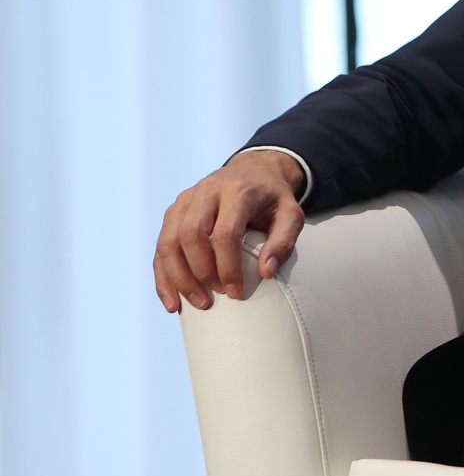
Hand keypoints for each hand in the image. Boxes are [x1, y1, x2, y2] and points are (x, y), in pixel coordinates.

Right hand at [154, 150, 304, 311]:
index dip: (227, 266)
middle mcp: (206, 192)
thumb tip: (266, 273)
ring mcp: (185, 200)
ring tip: (196, 303)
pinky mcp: (173, 211)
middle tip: (213, 299)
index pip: (225, 232)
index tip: (235, 292)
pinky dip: (163, 276)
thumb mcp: (291, 214)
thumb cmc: (273, 198)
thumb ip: (284, 241)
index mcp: (237, 191)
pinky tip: (172, 300)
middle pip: (191, 235)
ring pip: (168, 241)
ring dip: (178, 278)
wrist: (253, 171)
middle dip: (199, 273)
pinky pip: (160, 246)